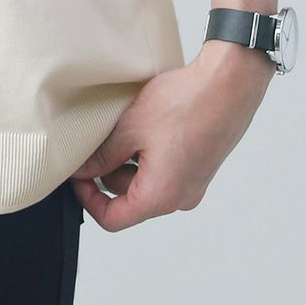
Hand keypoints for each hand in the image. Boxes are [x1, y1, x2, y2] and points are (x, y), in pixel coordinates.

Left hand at [68, 42, 274, 229]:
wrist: (227, 85)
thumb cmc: (184, 105)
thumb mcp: (130, 128)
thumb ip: (102, 156)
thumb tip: (81, 171)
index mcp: (160, 196)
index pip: (113, 219)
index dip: (87, 199)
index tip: (77, 176)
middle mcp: (179, 198)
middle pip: (129, 199)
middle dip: (108, 171)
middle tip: (99, 138)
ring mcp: (192, 184)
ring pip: (146, 182)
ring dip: (129, 160)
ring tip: (126, 126)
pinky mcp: (199, 168)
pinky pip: (164, 171)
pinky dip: (148, 155)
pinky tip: (146, 125)